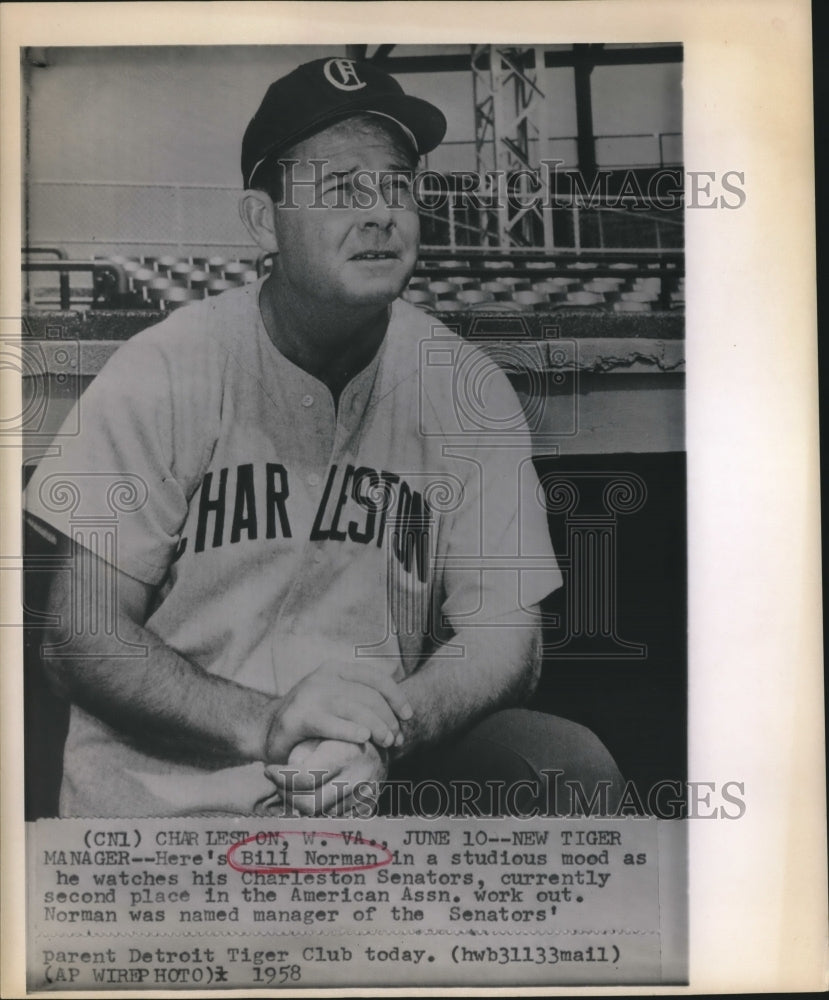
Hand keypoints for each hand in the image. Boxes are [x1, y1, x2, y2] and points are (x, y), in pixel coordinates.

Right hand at [261, 660, 411, 763]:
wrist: (267, 731)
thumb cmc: (311, 721)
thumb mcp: (336, 703)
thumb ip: (360, 702)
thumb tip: (400, 717)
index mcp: (336, 670)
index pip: (376, 678)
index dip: (396, 696)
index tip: (408, 716)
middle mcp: (324, 678)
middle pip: (369, 696)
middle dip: (389, 718)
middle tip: (396, 740)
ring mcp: (310, 695)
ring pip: (355, 708)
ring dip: (377, 726)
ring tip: (386, 742)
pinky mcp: (298, 716)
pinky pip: (330, 722)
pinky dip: (349, 730)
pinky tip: (363, 738)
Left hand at [264, 738, 388, 815]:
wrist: (380, 739)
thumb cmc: (342, 732)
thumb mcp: (321, 730)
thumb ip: (301, 752)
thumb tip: (285, 774)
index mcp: (344, 755)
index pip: (303, 778)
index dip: (280, 777)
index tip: (268, 769)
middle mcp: (357, 778)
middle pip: (309, 805)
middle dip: (286, 796)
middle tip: (277, 783)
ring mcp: (364, 796)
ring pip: (320, 816)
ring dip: (300, 805)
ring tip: (291, 788)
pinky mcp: (367, 807)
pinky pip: (335, 820)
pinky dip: (319, 812)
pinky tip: (310, 796)